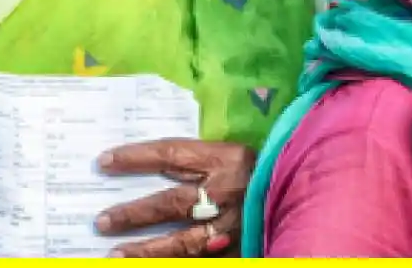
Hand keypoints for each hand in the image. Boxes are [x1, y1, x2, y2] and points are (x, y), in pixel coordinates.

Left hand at [94, 139, 254, 256]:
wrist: (311, 191)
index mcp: (225, 160)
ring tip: (116, 256)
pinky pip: (204, 258)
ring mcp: (235, 227)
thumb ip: (198, 161)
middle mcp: (227, 193)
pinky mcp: (241, 248)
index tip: (103, 162)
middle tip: (101, 222)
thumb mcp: (234, 156)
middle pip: (171, 204)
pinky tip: (154, 266)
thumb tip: (151, 163)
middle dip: (134, 214)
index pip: (170, 154)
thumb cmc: (265, 170)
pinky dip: (178, 263)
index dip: (135, 158)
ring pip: (184, 242)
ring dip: (148, 251)